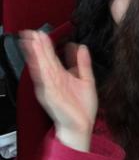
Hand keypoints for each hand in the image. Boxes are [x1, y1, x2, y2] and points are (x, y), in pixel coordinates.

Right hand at [20, 31, 97, 151]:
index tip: (39, 33)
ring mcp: (51, 89)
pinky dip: (42, 73)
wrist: (82, 126)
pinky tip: (38, 64)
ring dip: (36, 56)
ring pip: (42, 68)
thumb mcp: (86, 80)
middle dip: (37, 46)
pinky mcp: (52, 97)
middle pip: (44, 60)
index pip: (50, 57)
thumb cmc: (81, 107)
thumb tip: (80, 47)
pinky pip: (45, 83)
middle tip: (31, 33)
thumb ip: (82, 63)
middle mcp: (53, 81)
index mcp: (61, 77)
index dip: (44, 45)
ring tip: (32, 43)